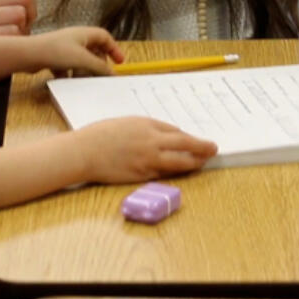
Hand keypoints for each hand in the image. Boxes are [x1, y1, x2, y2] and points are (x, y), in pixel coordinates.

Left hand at [33, 26, 124, 75]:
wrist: (29, 55)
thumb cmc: (56, 51)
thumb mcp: (83, 60)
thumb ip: (100, 67)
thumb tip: (112, 74)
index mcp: (84, 33)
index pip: (104, 37)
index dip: (113, 48)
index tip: (119, 61)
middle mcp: (75, 38)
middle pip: (94, 51)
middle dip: (98, 64)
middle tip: (100, 75)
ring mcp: (64, 48)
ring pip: (81, 61)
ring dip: (83, 71)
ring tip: (82, 79)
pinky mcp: (55, 58)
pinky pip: (68, 67)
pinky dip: (70, 74)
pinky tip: (66, 79)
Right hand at [74, 117, 217, 183]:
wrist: (85, 151)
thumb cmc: (100, 135)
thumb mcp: (126, 124)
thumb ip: (145, 129)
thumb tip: (161, 137)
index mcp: (146, 124)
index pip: (175, 131)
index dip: (188, 137)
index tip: (195, 140)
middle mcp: (151, 141)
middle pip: (184, 143)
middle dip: (202, 146)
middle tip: (213, 148)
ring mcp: (148, 159)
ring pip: (179, 162)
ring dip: (194, 162)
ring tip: (203, 162)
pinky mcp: (142, 175)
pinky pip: (164, 173)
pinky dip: (174, 171)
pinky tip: (180, 171)